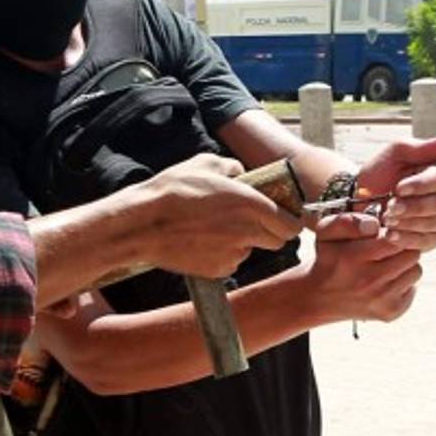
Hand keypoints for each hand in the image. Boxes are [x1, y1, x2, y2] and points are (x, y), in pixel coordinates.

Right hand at [133, 153, 303, 278]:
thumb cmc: (174, 190)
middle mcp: (248, 232)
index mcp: (252, 204)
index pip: (292, 224)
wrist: (143, 224)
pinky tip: (203, 241)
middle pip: (277, 241)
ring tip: (214, 227)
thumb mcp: (206, 163)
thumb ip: (233, 167)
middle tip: (249, 220)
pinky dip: (223, 254)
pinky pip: (230, 262)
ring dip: (242, 241)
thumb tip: (242, 174)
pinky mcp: (218, 271)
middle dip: (269, 231)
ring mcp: (234, 254)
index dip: (289, 220)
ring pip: (250, 250)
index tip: (281, 216)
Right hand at [302, 212, 422, 322]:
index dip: (394, 233)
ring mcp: (382, 299)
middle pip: (411, 254)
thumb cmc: (328, 260)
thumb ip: (348, 221)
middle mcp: (370, 281)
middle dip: (402, 248)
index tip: (386, 234)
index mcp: (354, 258)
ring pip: (416, 271)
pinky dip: (403, 283)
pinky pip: (413, 288)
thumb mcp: (326, 233)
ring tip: (387, 264)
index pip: (395, 239)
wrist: (320, 298)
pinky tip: (386, 280)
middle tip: (388, 249)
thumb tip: (375, 225)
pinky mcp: (391, 312)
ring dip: (405, 265)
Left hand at [357, 133, 435, 251]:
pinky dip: (408, 239)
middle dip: (412, 206)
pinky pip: (430, 241)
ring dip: (408, 223)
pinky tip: (390, 235)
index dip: (419, 185)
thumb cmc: (381, 172)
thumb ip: (426, 147)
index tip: (397, 188)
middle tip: (389, 208)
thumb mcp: (396, 152)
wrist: (363, 199)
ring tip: (387, 220)